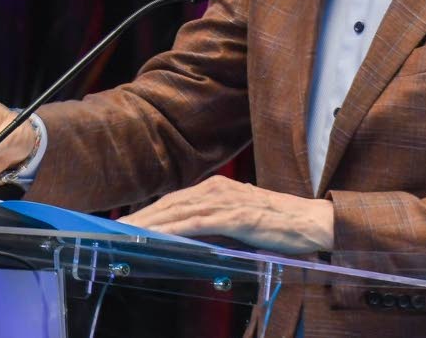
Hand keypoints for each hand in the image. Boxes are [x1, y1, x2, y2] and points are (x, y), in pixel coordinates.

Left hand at [118, 175, 333, 253]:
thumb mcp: (238, 221)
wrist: (312, 222)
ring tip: (127, 233)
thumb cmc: (277, 224)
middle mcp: (217, 189)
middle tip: (113, 229)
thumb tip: (186, 236)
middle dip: (140, 217)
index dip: (146, 211)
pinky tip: (158, 236)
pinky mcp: (237, 216)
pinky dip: (175, 229)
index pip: (173, 201)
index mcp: (216, 189)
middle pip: (169, 204)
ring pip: (179, 211)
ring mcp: (227, 201)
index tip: (124, 223)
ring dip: (150, 223)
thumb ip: (213, 223)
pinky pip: (199, 223)